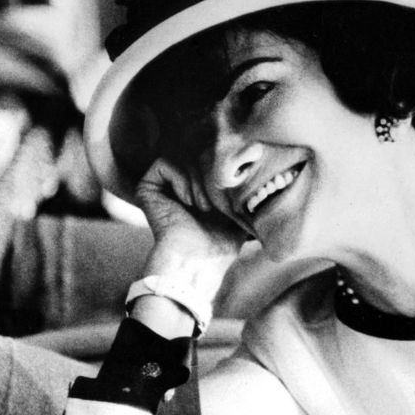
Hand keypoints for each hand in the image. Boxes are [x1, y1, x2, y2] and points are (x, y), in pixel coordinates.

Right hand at [134, 158, 244, 275]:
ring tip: (203, 206)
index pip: (209, 157)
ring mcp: (162, 185)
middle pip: (197, 153)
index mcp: (197, 186)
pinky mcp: (147, 188)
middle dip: (211, 174)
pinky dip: (180, 179)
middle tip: (214, 203)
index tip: (230, 193)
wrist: (198, 261)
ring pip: (182, 156)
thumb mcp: (241, 214)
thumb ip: (249, 196)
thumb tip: (268, 181)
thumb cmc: (220, 244)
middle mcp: (178, 183)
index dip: (222, 169)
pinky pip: (163, 163)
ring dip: (197, 180)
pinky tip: (188, 200)